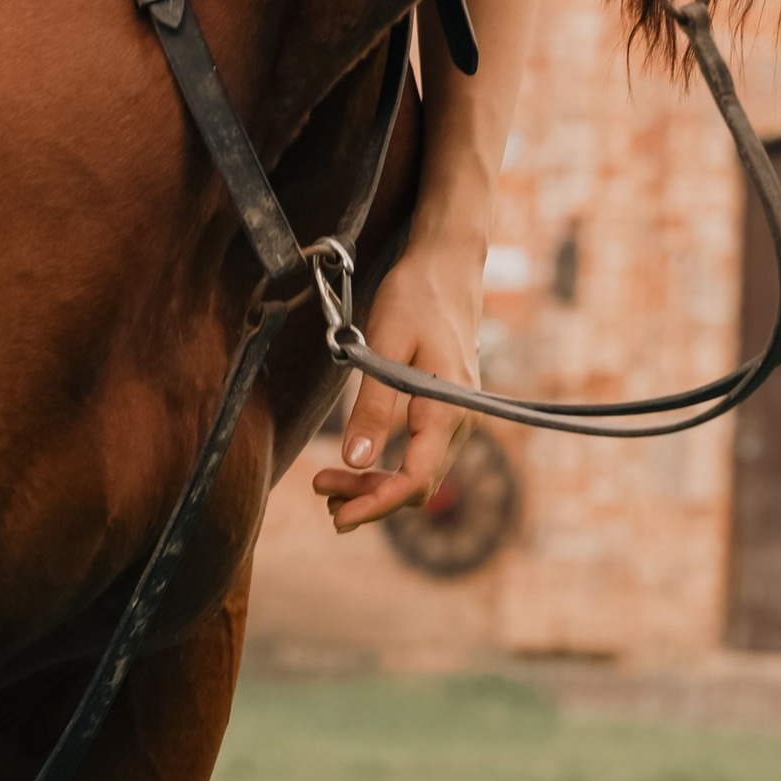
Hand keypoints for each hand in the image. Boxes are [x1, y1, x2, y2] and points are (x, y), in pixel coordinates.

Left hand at [310, 241, 482, 531]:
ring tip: (329, 482)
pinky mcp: (447, 407)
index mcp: (447, 408)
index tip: (338, 516)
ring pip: (420, 472)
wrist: (447, 264)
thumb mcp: (385, 347)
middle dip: (370, 498)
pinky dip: (391, 465)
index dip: (376, 504)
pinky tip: (359, 461)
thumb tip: (355, 461)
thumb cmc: (416, 297)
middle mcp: (460, 419)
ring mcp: (457, 415)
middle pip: (418, 484)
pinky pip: (422, 452)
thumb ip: (373, 407)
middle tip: (320, 491)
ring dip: (378, 484)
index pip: (416, 478)